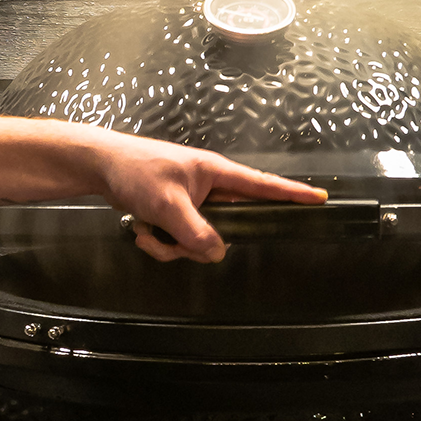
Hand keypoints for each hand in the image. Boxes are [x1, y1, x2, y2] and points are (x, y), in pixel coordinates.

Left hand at [94, 134, 325, 263]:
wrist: (100, 167)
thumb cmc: (137, 173)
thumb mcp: (167, 205)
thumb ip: (196, 232)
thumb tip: (218, 253)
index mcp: (217, 174)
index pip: (263, 185)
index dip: (292, 194)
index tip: (320, 198)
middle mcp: (210, 188)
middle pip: (226, 228)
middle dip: (196, 243)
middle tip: (169, 238)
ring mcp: (192, 203)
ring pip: (199, 240)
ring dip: (171, 245)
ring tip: (145, 230)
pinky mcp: (175, 214)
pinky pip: (179, 240)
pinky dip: (159, 241)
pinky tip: (138, 229)